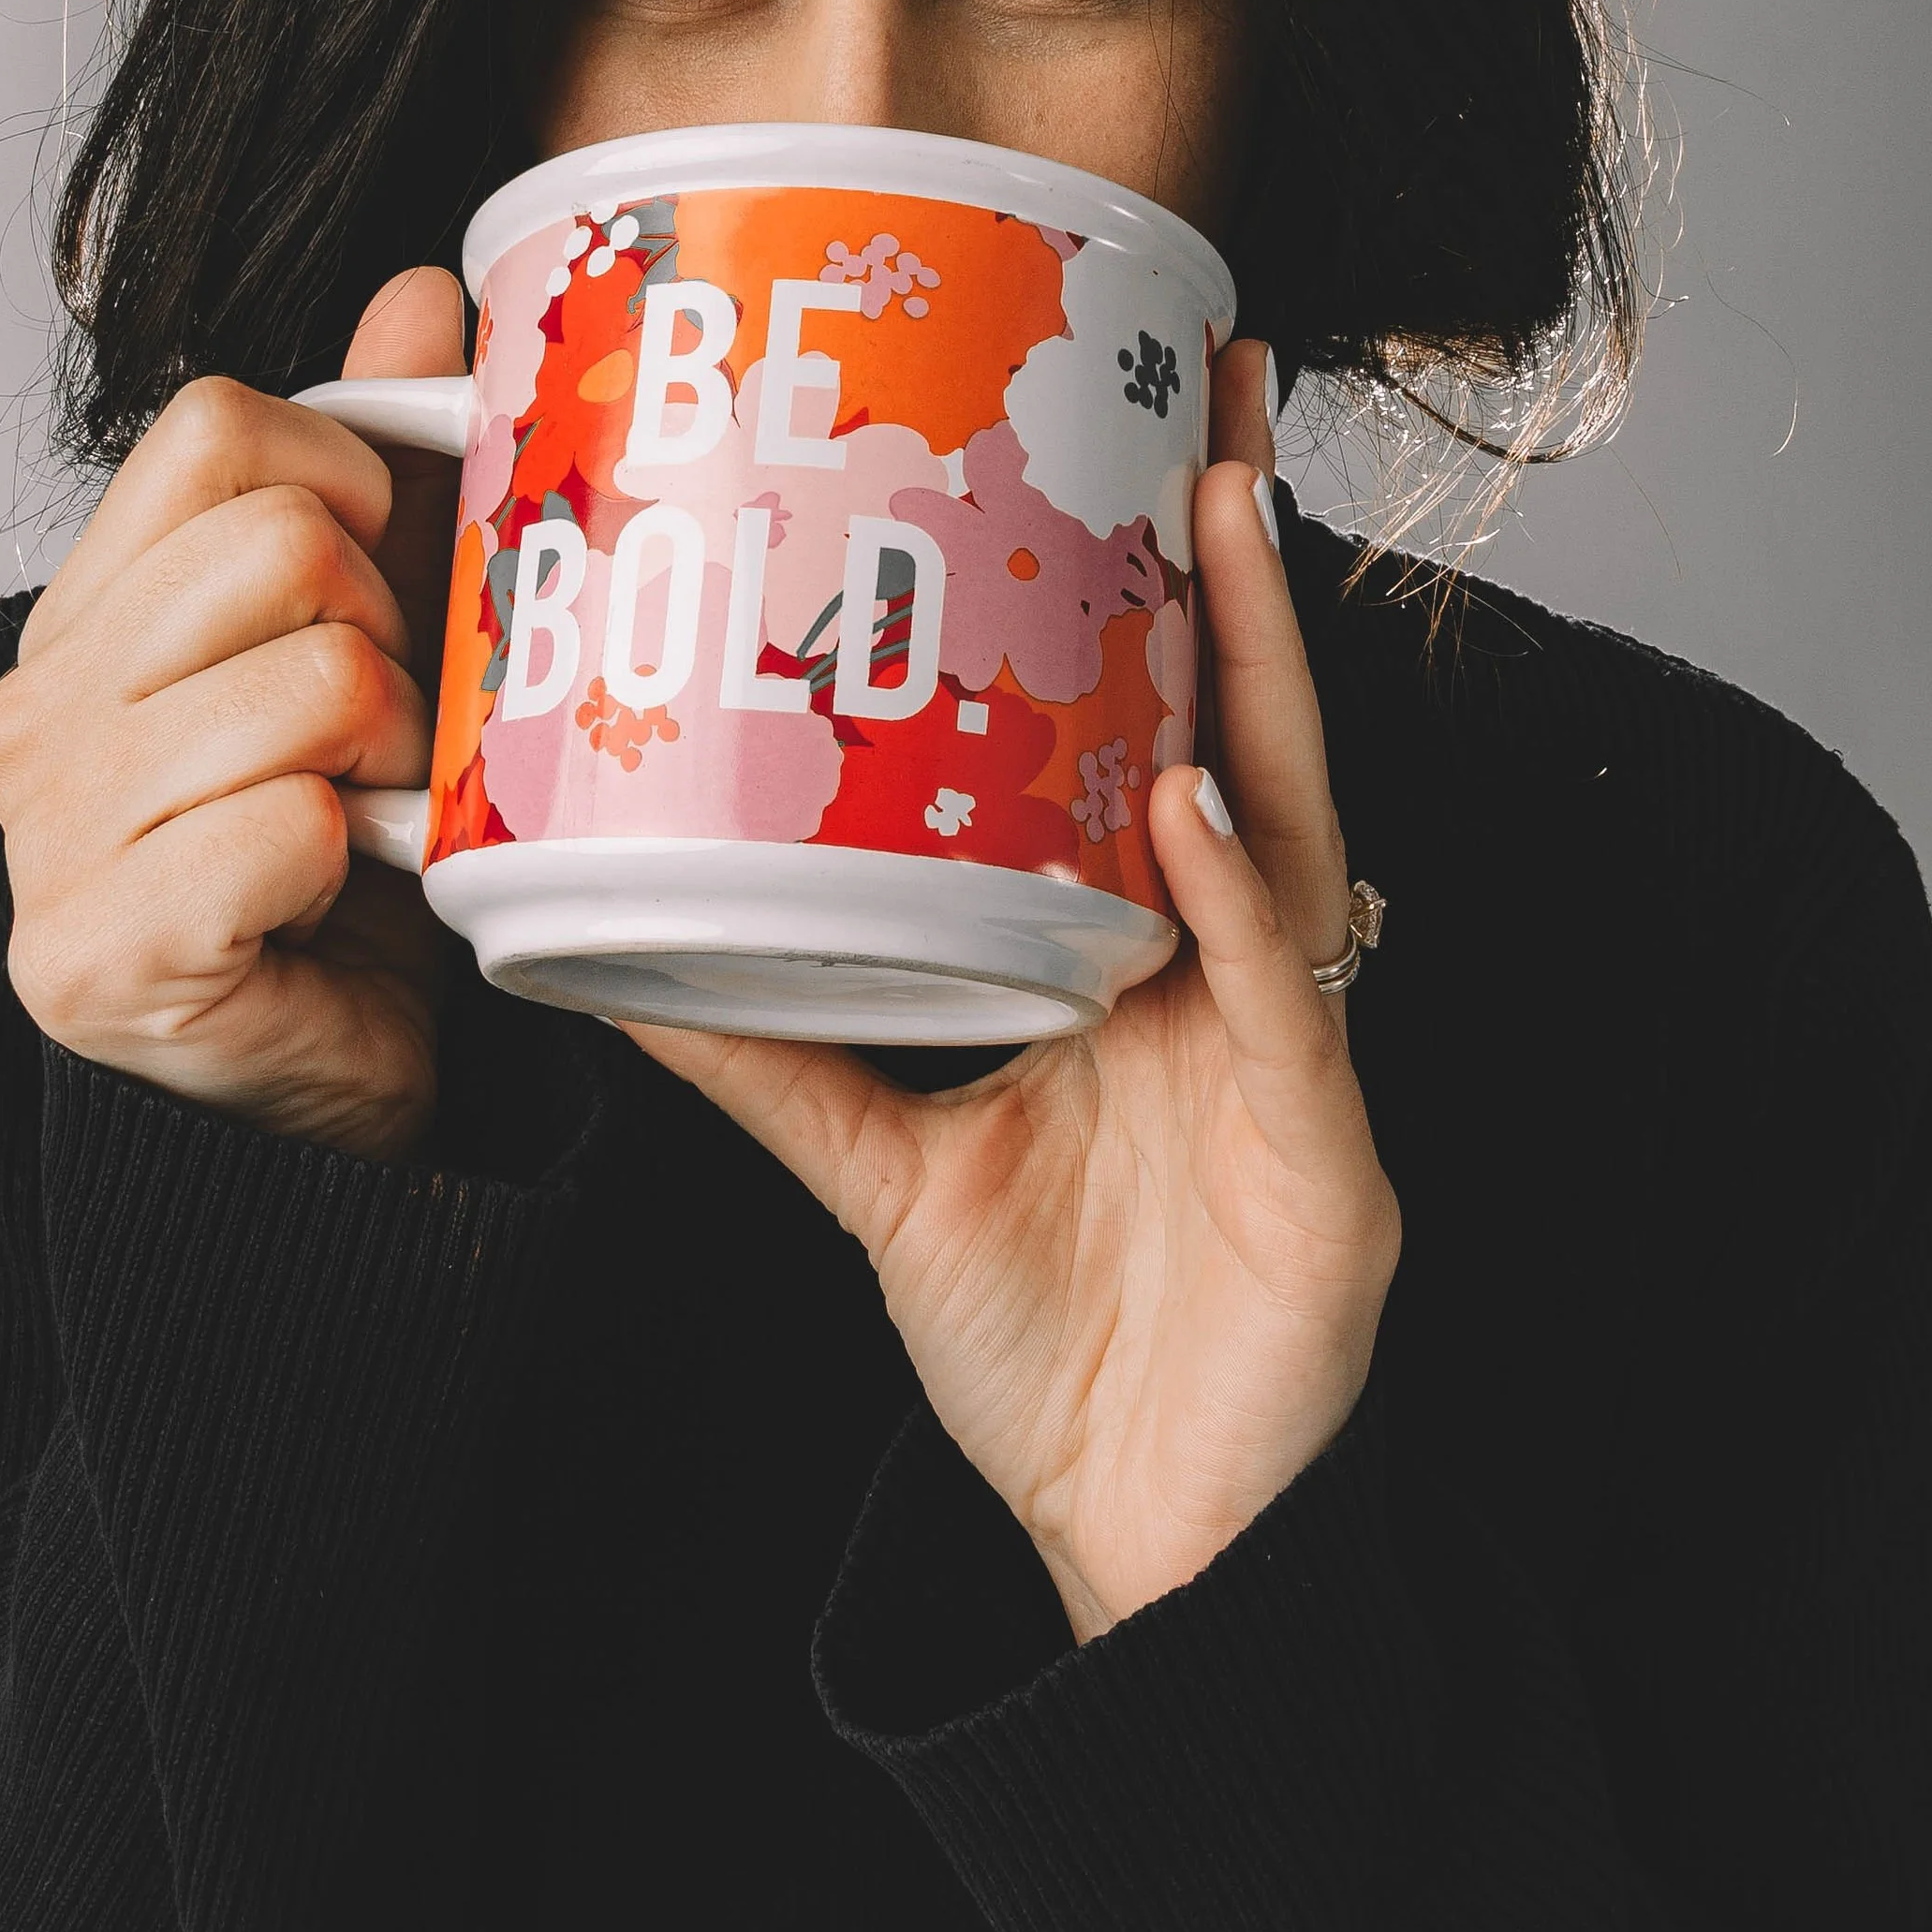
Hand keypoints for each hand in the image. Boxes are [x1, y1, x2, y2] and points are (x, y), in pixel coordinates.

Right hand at [0, 269, 468, 1162]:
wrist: (341, 1073)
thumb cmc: (353, 847)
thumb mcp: (374, 625)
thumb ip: (379, 459)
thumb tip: (431, 291)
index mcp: (86, 609)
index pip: (218, 426)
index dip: (350, 480)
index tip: (385, 578)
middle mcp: (34, 709)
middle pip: (281, 543)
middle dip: (389, 632)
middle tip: (392, 732)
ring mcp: (47, 837)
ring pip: (311, 681)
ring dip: (394, 754)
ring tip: (380, 815)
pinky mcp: (97, 956)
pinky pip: (289, 825)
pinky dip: (360, 856)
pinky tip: (345, 895)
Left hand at [624, 338, 1401, 1639]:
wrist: (1150, 1536)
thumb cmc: (1054, 1342)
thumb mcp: (884, 1167)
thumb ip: (767, 1058)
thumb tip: (601, 959)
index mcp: (1146, 954)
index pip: (1150, 737)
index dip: (1136, 598)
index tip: (1093, 444)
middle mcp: (1235, 967)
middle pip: (1241, 725)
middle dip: (1226, 563)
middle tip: (1193, 395)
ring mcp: (1294, 1047)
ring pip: (1293, 816)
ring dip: (1259, 664)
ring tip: (1211, 516)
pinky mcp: (1331, 1155)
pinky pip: (1288, 1000)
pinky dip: (1248, 899)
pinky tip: (1205, 803)